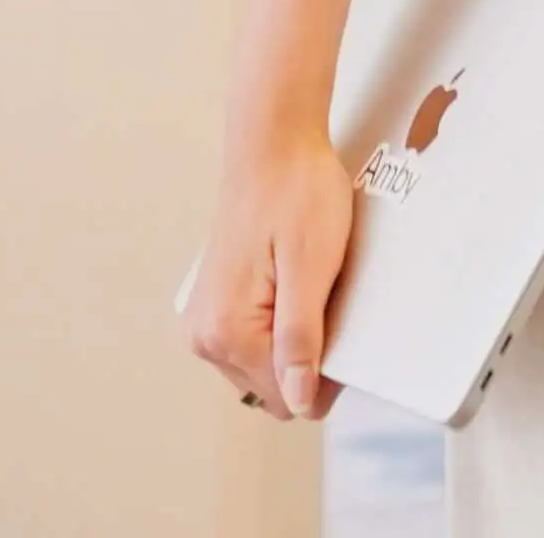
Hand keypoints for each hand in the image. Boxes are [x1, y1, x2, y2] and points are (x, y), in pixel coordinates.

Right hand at [178, 126, 361, 423]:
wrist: (272, 143)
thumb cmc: (296, 192)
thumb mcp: (311, 269)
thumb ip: (300, 340)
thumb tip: (299, 400)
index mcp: (226, 333)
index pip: (287, 398)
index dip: (325, 372)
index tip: (339, 327)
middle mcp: (205, 335)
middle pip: (274, 385)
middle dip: (306, 354)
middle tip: (322, 297)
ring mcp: (206, 319)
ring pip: (266, 364)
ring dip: (293, 336)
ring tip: (305, 282)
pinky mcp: (216, 302)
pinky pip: (257, 338)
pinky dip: (280, 320)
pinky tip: (290, 280)